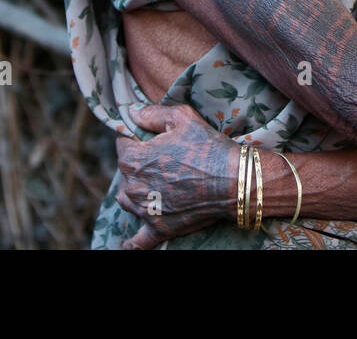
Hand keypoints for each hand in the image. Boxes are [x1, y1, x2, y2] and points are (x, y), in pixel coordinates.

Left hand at [114, 103, 240, 249]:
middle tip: (164, 159)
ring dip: (135, 192)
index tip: (151, 136)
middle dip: (139, 163)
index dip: (137, 137)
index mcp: (133, 159)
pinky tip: (127, 245)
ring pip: (128, 200)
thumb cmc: (208, 146)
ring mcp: (145, 210)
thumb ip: (152, 114)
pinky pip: (139, 241)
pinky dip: (132, 243)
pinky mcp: (159, 228)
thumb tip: (132, 112)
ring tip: (154, 185)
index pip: (122, 143)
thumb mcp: (182, 117)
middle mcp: (133, 187)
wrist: (234, 181)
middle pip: (125, 173)